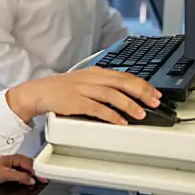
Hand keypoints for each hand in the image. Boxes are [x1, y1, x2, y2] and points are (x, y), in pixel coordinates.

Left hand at [0, 154, 45, 186]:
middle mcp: (12, 156)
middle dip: (35, 172)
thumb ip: (20, 177)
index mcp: (14, 157)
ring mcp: (8, 160)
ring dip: (29, 173)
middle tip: (41, 180)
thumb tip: (31, 180)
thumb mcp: (6, 175)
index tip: (43, 178)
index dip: (38, 172)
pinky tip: (22, 178)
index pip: (30, 164)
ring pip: (22, 165)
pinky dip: (22, 172)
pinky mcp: (4, 164)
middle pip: (27, 164)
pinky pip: (17, 167)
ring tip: (33, 180)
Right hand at [6, 67, 161, 124]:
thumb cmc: (62, 89)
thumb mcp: (85, 81)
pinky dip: (111, 115)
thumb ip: (104, 85)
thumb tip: (128, 94)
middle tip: (154, 102)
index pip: (124, 75)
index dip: (143, 84)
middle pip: (121, 82)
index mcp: (95, 72)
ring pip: (111, 94)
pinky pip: (97, 108)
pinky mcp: (75, 102)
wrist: (39, 92)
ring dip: (128, 104)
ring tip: (141, 114)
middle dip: (141, 92)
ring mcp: (82, 89)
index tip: (155, 93)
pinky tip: (120, 121)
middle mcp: (91, 78)